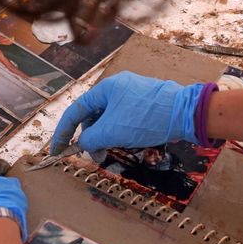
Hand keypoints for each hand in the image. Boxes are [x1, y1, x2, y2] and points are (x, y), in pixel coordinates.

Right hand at [50, 71, 204, 154]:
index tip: (57, 149)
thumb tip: (83, 145)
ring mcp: (132, 95)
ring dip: (103, 136)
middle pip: (92, 115)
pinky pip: (122, 119)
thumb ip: (90, 139)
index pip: (76, 111)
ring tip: (107, 152)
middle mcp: (117, 88)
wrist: (184, 113)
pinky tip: (123, 143)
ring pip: (108, 118)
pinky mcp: (145, 104)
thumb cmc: (145, 118)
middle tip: (93, 155)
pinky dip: (117, 132)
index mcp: (105, 89)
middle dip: (89, 137)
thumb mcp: (112, 131)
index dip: (63, 132)